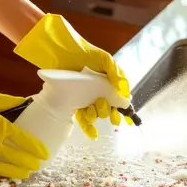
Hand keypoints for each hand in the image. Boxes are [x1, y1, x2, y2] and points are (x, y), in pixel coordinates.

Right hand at [0, 41, 48, 178]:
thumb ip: (10, 103)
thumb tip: (27, 102)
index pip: (24, 141)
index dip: (36, 148)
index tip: (45, 153)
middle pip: (17, 157)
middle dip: (29, 162)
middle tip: (37, 165)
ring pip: (3, 168)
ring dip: (16, 172)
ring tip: (25, 174)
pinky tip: (2, 175)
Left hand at [14, 14, 131, 137]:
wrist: (61, 53)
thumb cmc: (85, 53)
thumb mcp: (104, 60)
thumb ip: (116, 74)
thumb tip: (125, 93)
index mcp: (107, 81)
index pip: (118, 97)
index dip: (121, 107)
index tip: (124, 116)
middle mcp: (98, 90)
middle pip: (108, 107)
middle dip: (109, 112)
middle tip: (108, 113)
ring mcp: (86, 96)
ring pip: (96, 113)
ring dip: (97, 115)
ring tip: (92, 111)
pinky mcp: (75, 101)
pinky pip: (83, 116)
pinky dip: (88, 125)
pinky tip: (91, 133)